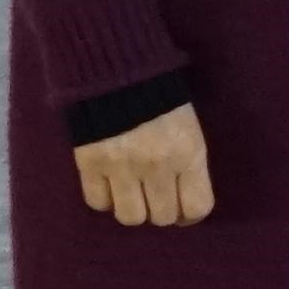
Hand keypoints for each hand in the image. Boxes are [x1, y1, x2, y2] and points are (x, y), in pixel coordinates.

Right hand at [74, 106, 214, 227]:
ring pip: (130, 217)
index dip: (191, 215)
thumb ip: (189, 165)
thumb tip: (185, 202)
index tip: (184, 211)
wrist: (118, 70)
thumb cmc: (163, 100)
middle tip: (156, 198)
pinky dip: (105, 199)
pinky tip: (110, 184)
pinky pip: (98, 203)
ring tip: (133, 193)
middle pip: (162, 217)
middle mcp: (157, 166)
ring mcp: (121, 167)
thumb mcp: (190, 129)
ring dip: (133, 209)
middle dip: (161, 211)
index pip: (197, 207)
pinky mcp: (90, 164)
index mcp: (188, 154)